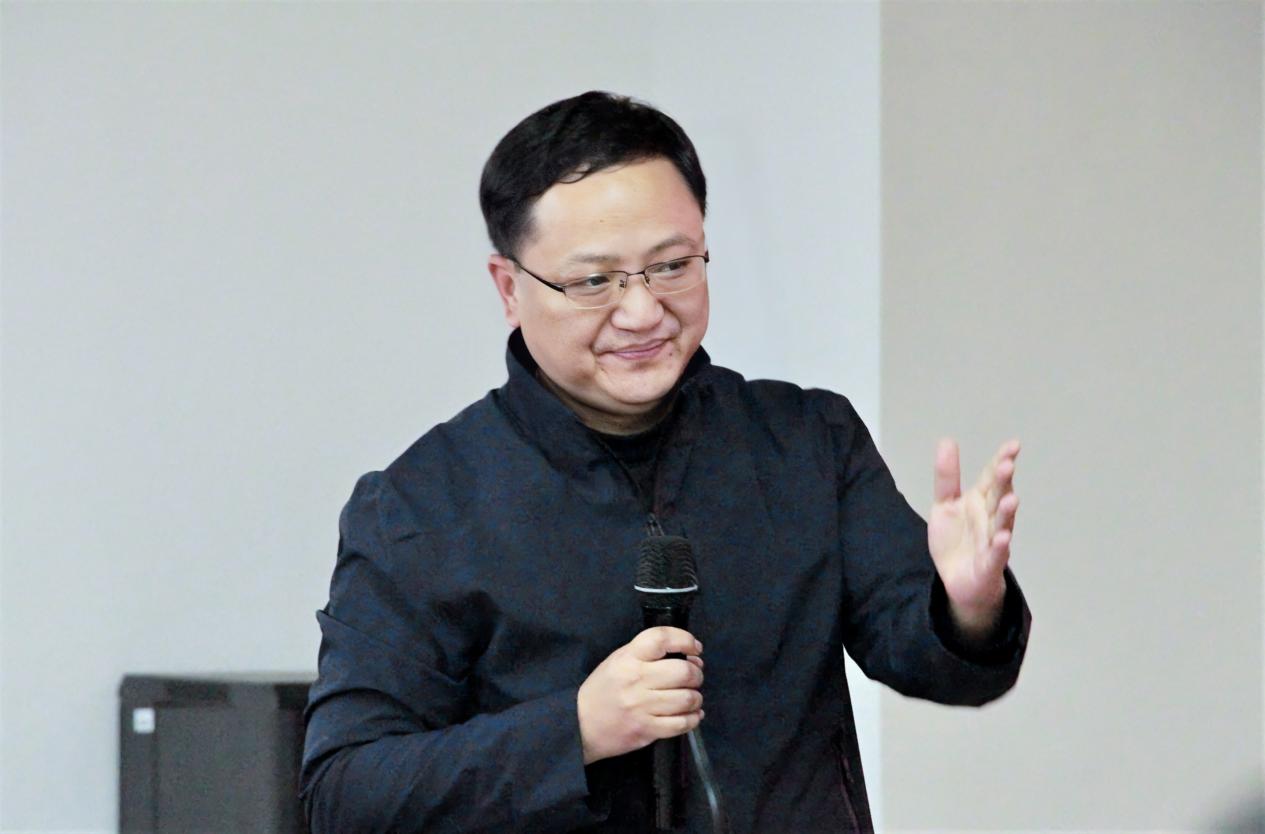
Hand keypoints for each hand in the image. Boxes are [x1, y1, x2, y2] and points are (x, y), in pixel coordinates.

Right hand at [576, 626, 704, 764]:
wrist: (579, 725)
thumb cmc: (603, 689)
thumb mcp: (618, 661)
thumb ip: (647, 654)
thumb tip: (688, 656)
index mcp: (628, 658)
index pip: (662, 639)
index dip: (685, 639)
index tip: (694, 648)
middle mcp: (636, 680)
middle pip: (683, 671)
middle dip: (696, 673)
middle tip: (694, 677)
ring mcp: (641, 706)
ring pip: (686, 699)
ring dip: (696, 697)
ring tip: (692, 697)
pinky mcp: (646, 730)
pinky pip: (682, 724)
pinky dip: (693, 718)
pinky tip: (692, 714)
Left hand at [927, 439, 1020, 640]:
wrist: (959, 581)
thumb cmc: (957, 540)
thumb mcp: (945, 505)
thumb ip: (947, 477)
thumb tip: (948, 440)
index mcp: (980, 501)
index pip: (992, 478)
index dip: (1001, 461)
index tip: (1014, 445)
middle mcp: (990, 518)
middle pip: (998, 497)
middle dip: (1004, 482)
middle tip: (1008, 465)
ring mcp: (992, 541)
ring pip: (1002, 524)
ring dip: (1006, 512)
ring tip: (1011, 499)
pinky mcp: (989, 565)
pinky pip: (996, 555)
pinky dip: (1000, 547)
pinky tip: (1003, 538)